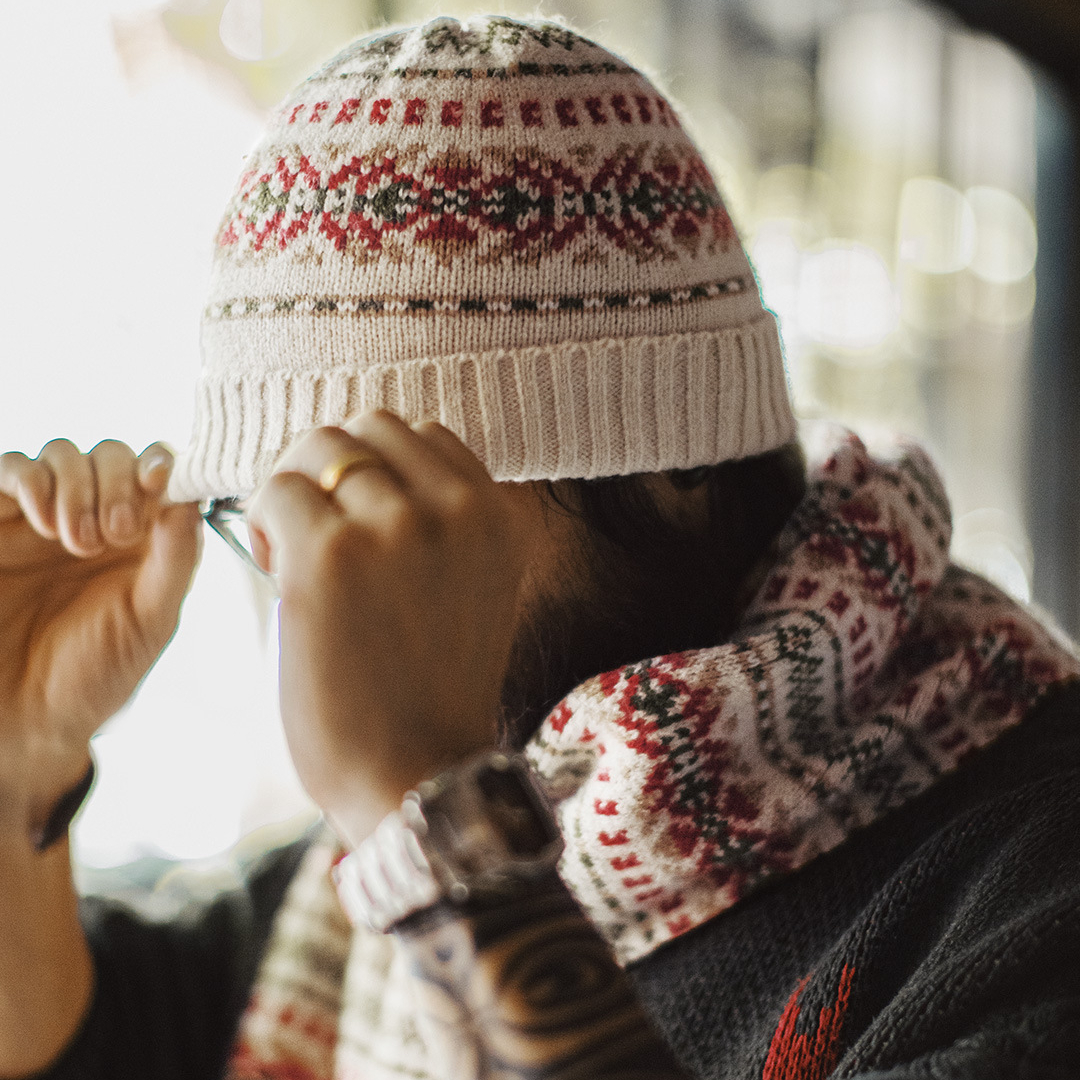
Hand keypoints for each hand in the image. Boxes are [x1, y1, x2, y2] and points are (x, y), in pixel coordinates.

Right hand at [0, 440, 201, 839]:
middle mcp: (97, 519)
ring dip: (79, 484)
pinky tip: (46, 525)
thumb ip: (176, 558)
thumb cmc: (95, 675)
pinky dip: (32, 481)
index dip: (164, 464)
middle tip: (116, 532)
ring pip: (64, 453)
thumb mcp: (151, 620)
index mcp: (145, 539)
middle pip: (113, 454)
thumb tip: (191, 498)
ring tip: (78, 542)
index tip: (160, 481)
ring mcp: (46, 518)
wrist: (24, 720)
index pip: (160, 472)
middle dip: (119, 481)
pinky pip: (11, 467)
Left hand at [247, 410, 536, 846]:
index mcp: (498, 516)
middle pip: (371, 426)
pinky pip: (279, 493)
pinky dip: (265, 521)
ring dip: (294, 492)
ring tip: (292, 554)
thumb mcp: (469, 588)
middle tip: (315, 528)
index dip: (377, 467)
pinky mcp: (332, 555)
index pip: (425, 435)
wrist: (415, 774)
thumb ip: (440, 522)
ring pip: (320, 448)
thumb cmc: (429, 690)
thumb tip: (361, 463)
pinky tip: (276, 570)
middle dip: (331, 466)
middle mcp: (458, 510)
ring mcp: (398, 526)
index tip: (357, 515)